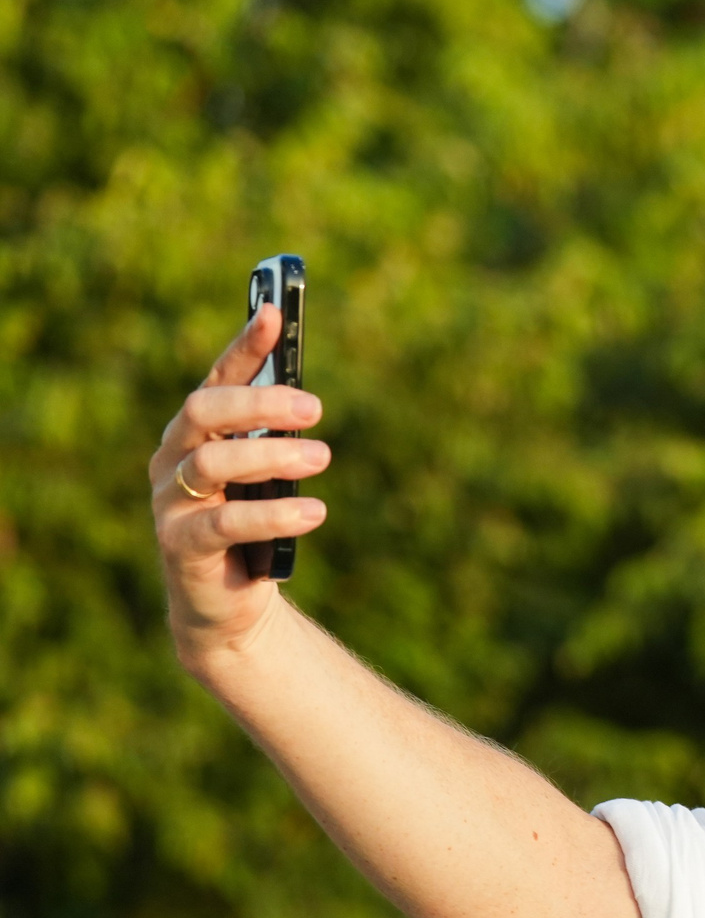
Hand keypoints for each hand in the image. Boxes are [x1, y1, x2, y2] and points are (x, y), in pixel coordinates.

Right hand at [150, 303, 330, 668]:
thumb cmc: (250, 525)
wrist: (226, 602)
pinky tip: (315, 512)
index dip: (243, 347)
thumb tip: (305, 396)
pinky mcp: (181, 546)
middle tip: (314, 407)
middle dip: (259, 403)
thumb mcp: (266, 476)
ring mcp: (171, 503)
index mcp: (195, 434)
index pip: (217, 379)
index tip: (274, 315)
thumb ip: (274, 437)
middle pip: (204, 412)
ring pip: (211, 464)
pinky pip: (223, 524)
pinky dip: (273, 515)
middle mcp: (173, 460)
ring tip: (321, 457)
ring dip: (271, 456)